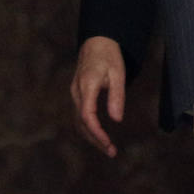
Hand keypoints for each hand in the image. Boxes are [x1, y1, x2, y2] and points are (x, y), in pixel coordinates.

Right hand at [70, 35, 125, 156]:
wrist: (96, 42)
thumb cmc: (109, 55)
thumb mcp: (118, 72)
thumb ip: (116, 95)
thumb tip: (117, 120)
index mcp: (86, 86)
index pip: (87, 116)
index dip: (96, 132)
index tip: (108, 143)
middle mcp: (76, 93)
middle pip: (81, 123)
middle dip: (95, 140)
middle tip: (111, 152)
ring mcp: (75, 95)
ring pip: (79, 122)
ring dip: (91, 136)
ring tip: (107, 148)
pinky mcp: (77, 96)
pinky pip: (80, 116)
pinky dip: (88, 128)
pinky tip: (99, 135)